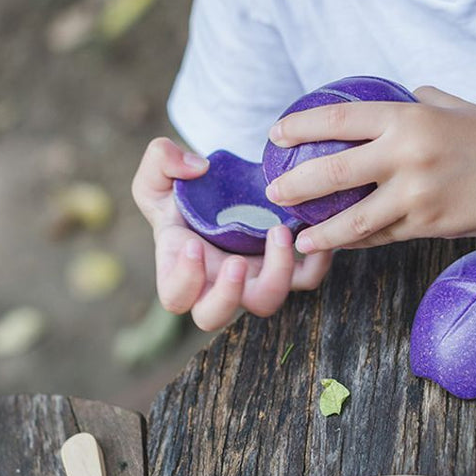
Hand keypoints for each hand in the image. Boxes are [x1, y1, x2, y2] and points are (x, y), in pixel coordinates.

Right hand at [131, 138, 332, 329]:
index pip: (175, 296)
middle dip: (227, 296)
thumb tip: (197, 168)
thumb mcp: (159, 168)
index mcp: (179, 268)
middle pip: (214, 316)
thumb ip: (161, 159)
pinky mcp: (281, 267)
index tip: (192, 245)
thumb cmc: (182, 188)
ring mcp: (250, 279)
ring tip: (279, 232)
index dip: (183, 280)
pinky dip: (315, 265)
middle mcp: (214, 283)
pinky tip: (313, 233)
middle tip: (237, 262)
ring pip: (265, 302)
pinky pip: (304, 280)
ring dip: (276, 274)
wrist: (220, 188)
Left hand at [263, 87, 475, 252]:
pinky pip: (384, 237)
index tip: (274, 136)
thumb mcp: (451, 106)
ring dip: (321, 231)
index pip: (338, 120)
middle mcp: (405, 153)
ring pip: (353, 220)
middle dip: (295, 186)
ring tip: (299, 236)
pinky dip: (360, 242)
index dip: (299, 127)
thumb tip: (403, 94)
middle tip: (274, 193)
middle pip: (332, 172)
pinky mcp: (431, 224)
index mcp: (406, 116)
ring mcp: (417, 193)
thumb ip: (419, 103)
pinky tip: (341, 244)